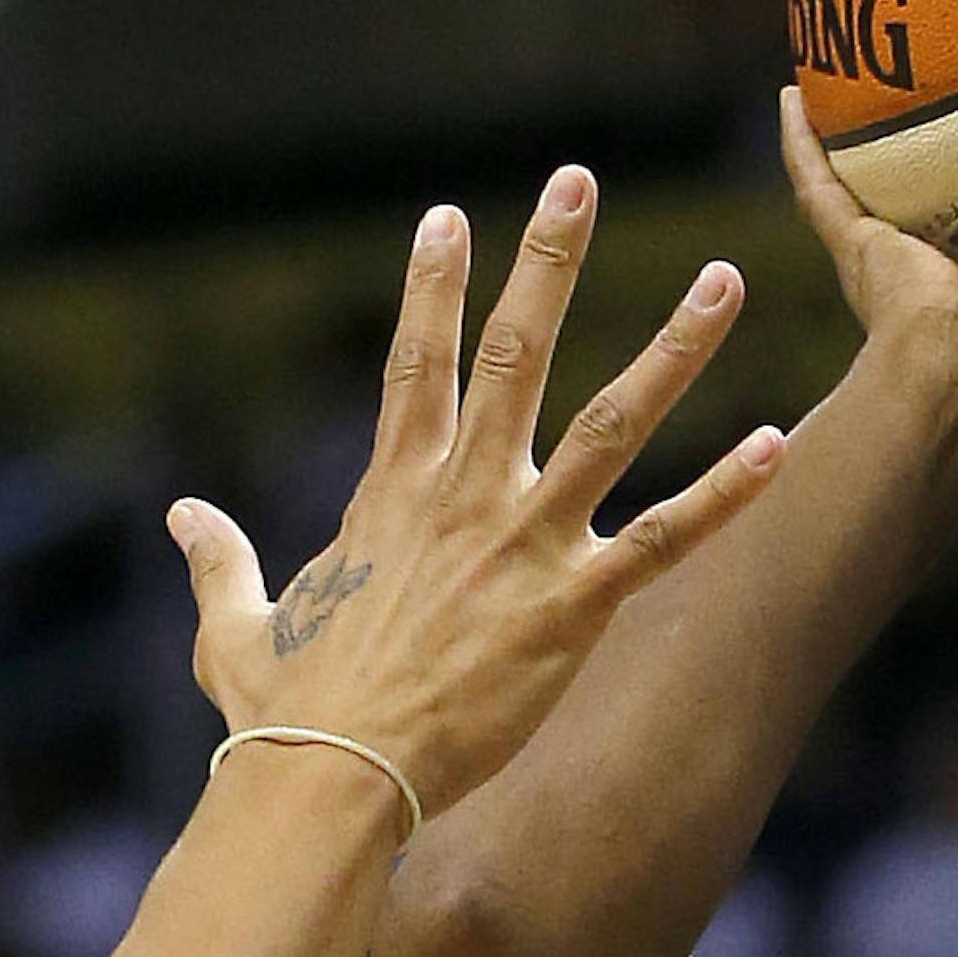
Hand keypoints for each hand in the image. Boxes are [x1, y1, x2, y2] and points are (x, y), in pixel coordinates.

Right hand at [169, 169, 784, 820]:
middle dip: (547, 261)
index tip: (447, 218)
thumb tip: (181, 515)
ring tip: (724, 279)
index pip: (415, 366)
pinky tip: (776, 443)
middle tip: (580, 182)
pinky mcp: (572, 608)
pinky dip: (725, 494)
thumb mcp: (232, 627)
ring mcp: (523, 545)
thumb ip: (217, 562)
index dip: (431, 288)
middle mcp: (463, 497)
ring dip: (674, 347)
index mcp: (389, 496)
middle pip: (516, 353)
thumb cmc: (284, 715)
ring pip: (614, 422)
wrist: (331, 774)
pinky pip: (666, 540)